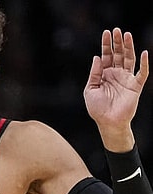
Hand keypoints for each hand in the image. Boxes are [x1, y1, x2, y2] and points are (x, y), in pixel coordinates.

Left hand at [84, 28, 148, 150]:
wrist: (107, 122)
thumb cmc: (97, 108)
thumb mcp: (90, 89)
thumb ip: (94, 73)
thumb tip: (96, 57)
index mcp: (104, 74)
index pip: (106, 56)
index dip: (106, 44)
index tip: (106, 32)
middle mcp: (116, 74)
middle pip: (118, 54)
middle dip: (118, 42)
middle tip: (117, 30)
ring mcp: (126, 79)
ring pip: (129, 59)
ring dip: (129, 47)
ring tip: (127, 35)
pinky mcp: (135, 86)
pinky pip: (142, 73)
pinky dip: (144, 63)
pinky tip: (143, 53)